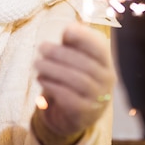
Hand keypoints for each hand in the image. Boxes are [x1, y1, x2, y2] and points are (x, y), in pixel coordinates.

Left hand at [33, 23, 115, 138]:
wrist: (74, 115)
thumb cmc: (74, 79)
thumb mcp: (75, 60)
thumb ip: (73, 45)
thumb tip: (69, 29)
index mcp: (106, 63)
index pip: (101, 48)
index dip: (85, 38)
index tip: (66, 30)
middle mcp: (107, 80)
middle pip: (85, 64)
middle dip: (60, 53)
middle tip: (41, 47)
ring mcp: (98, 98)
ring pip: (77, 80)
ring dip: (54, 69)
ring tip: (37, 63)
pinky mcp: (85, 113)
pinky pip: (69, 97)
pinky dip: (52, 85)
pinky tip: (40, 78)